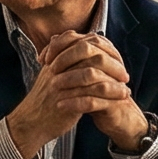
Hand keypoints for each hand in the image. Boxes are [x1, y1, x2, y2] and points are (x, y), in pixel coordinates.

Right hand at [4, 31, 136, 158]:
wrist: (31, 122)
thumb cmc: (45, 99)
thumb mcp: (50, 72)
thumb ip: (61, 55)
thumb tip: (70, 36)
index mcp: (56, 58)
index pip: (84, 43)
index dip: (104, 50)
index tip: (116, 60)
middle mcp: (58, 68)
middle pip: (90, 54)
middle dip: (112, 63)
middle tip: (124, 73)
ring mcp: (61, 83)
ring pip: (94, 73)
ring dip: (114, 80)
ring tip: (125, 88)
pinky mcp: (66, 100)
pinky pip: (94, 93)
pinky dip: (111, 94)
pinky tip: (121, 98)